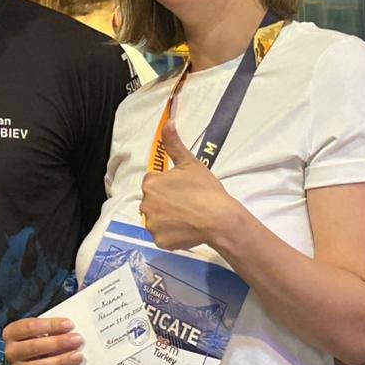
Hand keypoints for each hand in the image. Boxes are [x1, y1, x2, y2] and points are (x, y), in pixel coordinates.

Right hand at [3, 316, 83, 364]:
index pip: (30, 327)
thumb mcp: (39, 326)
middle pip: (34, 347)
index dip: (51, 325)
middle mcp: (12, 352)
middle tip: (76, 340)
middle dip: (58, 343)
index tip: (69, 325)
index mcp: (11, 333)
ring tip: (77, 356)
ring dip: (61, 361)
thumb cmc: (35, 335)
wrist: (26, 352)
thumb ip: (51, 327)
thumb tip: (70, 330)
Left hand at [139, 121, 239, 250]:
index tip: (183, 189)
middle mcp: (146, 204)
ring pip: (156, 219)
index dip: (168, 185)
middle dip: (165, 202)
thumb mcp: (190, 163)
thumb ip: (174, 144)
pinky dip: (171, 234)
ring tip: (187, 216)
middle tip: (187, 203)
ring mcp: (152, 225)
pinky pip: (162, 236)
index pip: (153, 182)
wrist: (219, 219)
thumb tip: (168, 122)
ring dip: (167, 218)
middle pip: (152, 201)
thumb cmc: (205, 189)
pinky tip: (186, 229)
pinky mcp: (160, 241)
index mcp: (151, 183)